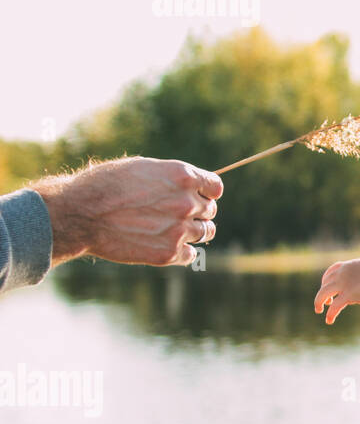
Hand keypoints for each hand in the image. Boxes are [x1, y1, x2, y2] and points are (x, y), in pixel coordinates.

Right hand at [33, 157, 222, 267]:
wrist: (79, 214)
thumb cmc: (104, 185)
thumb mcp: (142, 168)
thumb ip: (172, 178)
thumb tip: (192, 187)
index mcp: (183, 176)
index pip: (215, 187)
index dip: (207, 192)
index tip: (200, 197)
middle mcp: (187, 202)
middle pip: (210, 210)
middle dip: (197, 212)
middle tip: (175, 214)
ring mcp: (179, 229)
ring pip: (205, 233)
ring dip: (193, 232)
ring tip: (172, 230)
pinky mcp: (168, 253)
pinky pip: (190, 255)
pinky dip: (182, 252)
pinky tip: (165, 245)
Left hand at [314, 258, 359, 323]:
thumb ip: (358, 282)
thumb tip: (353, 296)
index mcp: (348, 266)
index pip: (331, 271)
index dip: (325, 280)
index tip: (326, 287)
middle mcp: (342, 273)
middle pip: (325, 283)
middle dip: (322, 293)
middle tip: (325, 302)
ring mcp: (344, 283)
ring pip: (323, 293)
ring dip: (318, 302)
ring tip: (319, 310)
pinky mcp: (349, 294)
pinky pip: (335, 306)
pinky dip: (330, 314)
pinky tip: (329, 320)